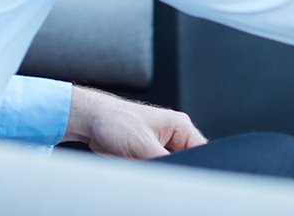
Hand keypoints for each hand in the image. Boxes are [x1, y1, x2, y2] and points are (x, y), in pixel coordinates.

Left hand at [65, 86, 206, 158]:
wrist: (92, 122)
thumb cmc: (116, 120)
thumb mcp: (143, 144)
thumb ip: (164, 160)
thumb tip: (177, 174)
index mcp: (180, 126)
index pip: (201, 150)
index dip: (196, 164)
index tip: (183, 172)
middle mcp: (173, 136)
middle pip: (186, 161)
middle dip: (173, 169)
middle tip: (154, 166)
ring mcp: (161, 146)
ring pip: (169, 168)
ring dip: (158, 170)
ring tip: (141, 160)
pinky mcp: (148, 155)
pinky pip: (156, 170)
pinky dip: (148, 172)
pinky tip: (136, 164)